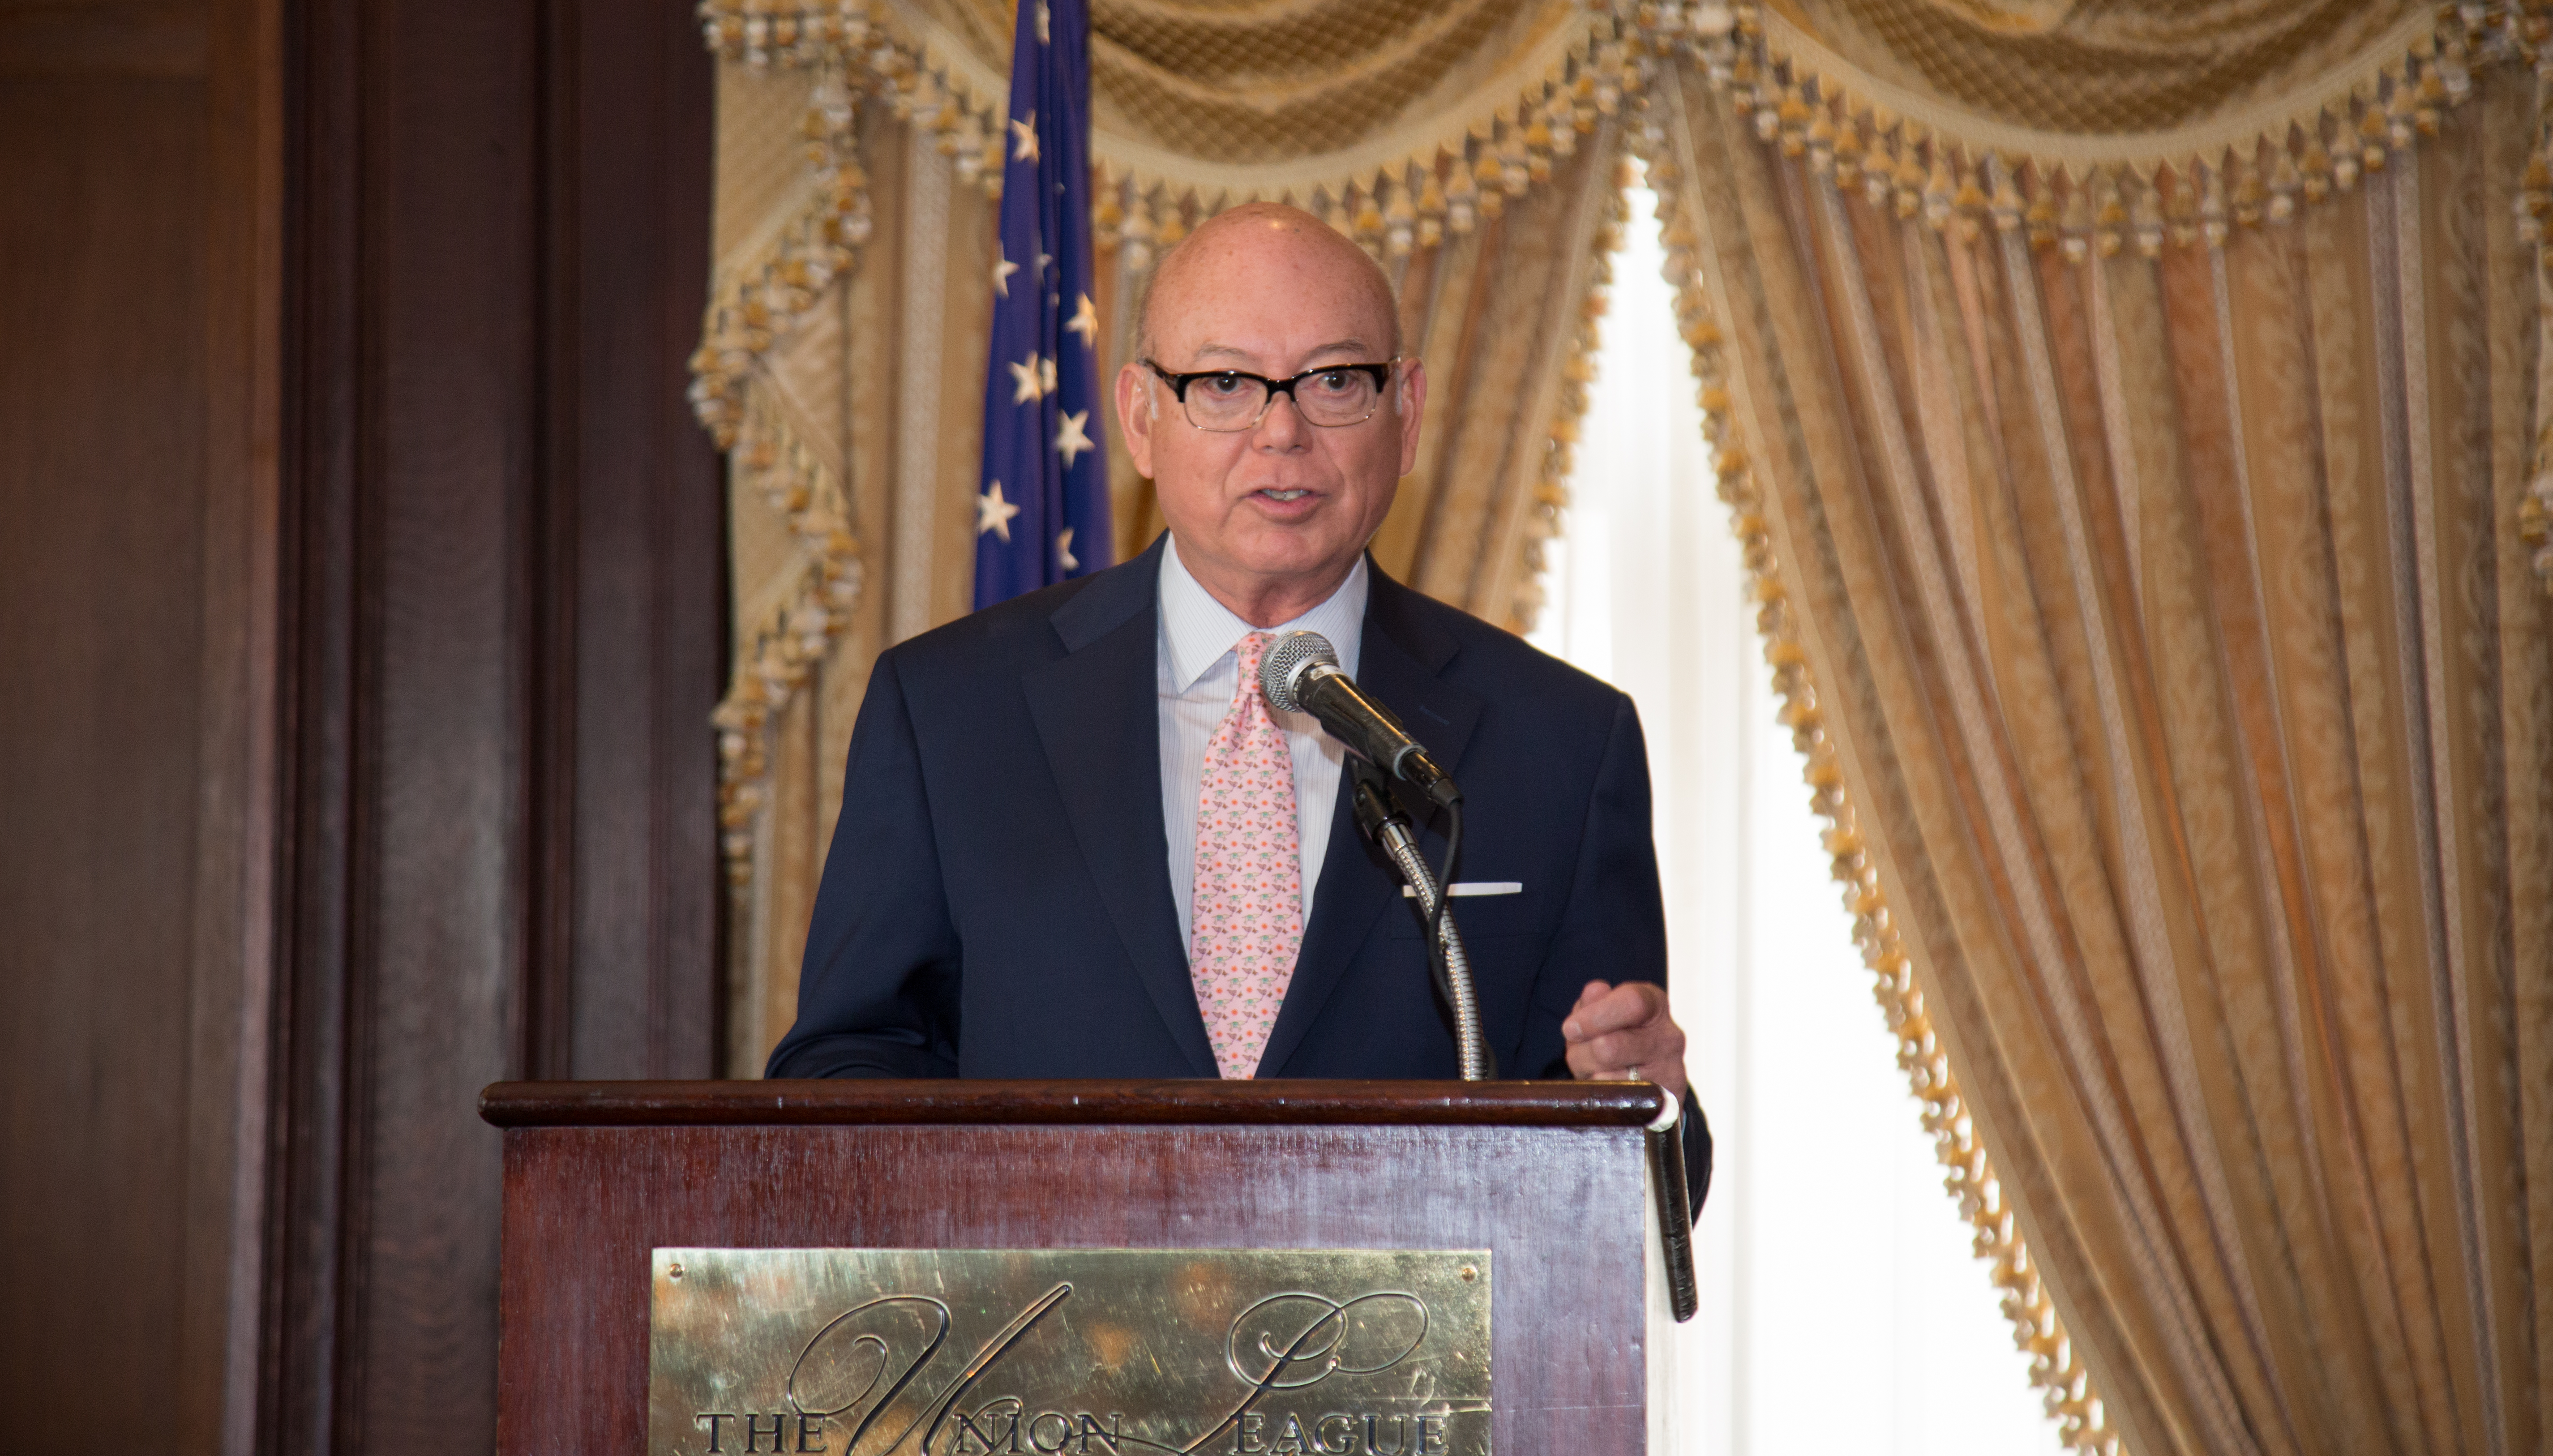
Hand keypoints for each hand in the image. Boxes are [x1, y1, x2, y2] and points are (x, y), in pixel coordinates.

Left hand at [1562, 980, 1688, 1100]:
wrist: (1655, 1081)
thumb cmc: (1622, 1035)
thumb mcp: (1607, 1011)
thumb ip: (1595, 1000)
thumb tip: (1594, 992)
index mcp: (1655, 1004)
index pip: (1632, 1003)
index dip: (1594, 1016)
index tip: (1570, 1028)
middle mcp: (1668, 1037)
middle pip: (1608, 1047)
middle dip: (1581, 1053)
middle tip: (1579, 1052)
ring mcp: (1669, 1072)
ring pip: (1604, 1078)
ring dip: (1587, 1075)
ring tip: (1595, 1069)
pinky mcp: (1661, 1103)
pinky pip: (1612, 1102)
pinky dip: (1599, 1094)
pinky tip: (1607, 1085)